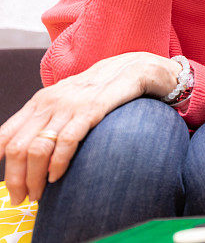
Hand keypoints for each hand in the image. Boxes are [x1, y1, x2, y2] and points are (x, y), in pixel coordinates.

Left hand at [0, 52, 179, 204]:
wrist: (129, 69)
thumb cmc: (96, 91)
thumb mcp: (64, 102)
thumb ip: (45, 121)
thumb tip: (28, 152)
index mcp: (38, 102)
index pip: (4, 136)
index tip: (3, 185)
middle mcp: (48, 103)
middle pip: (18, 148)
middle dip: (15, 179)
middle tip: (20, 198)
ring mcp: (68, 107)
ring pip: (38, 148)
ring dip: (34, 178)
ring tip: (39, 194)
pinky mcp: (90, 110)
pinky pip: (67, 142)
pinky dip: (58, 163)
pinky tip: (57, 176)